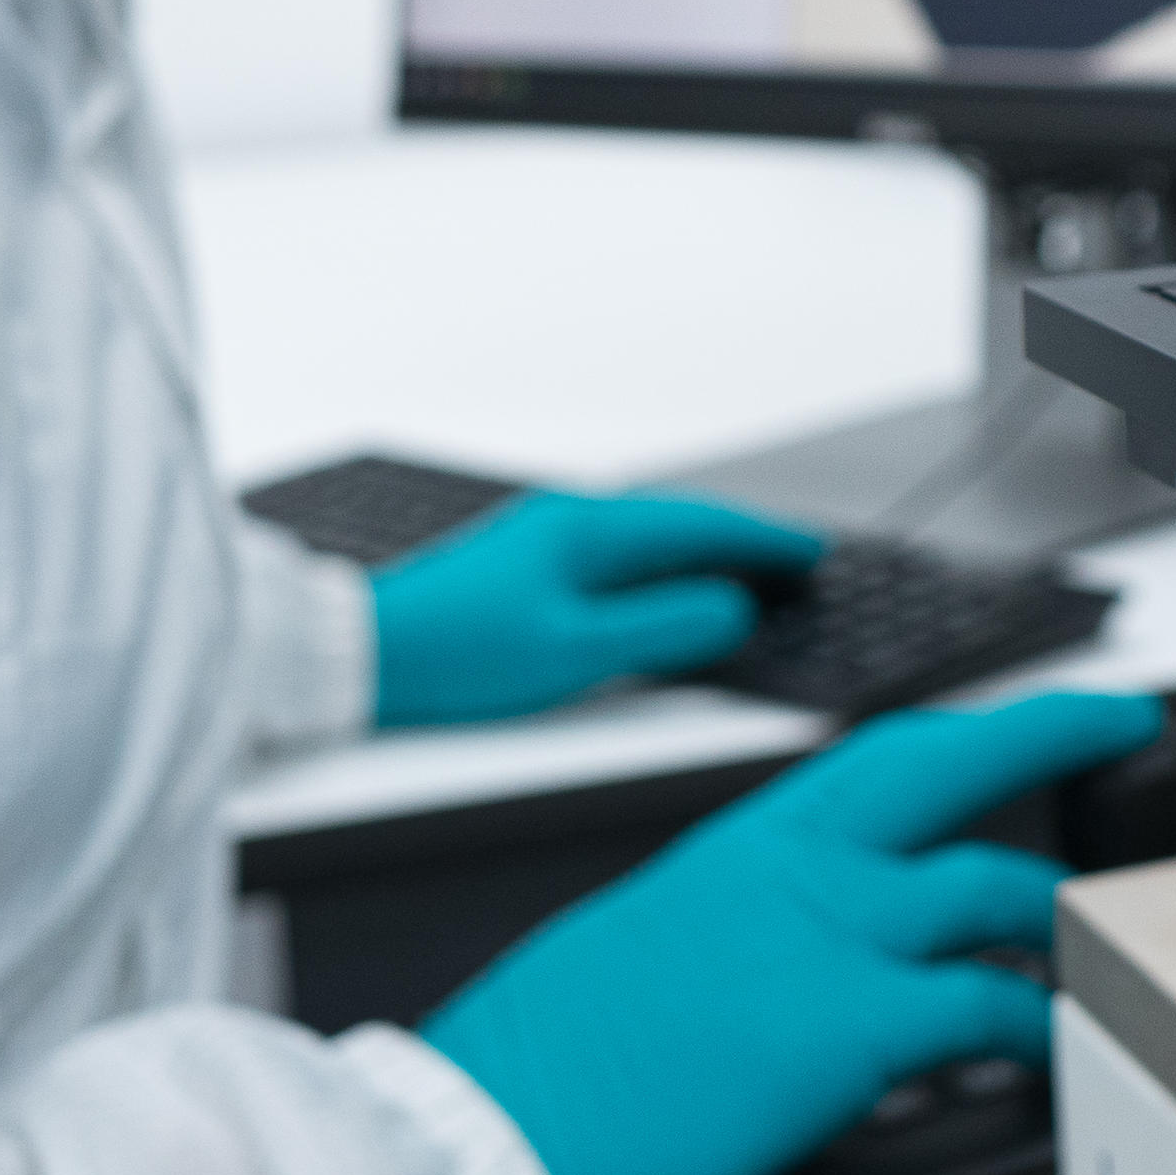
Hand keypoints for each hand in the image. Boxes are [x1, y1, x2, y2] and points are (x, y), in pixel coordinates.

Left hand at [368, 489, 824, 727]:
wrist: (363, 653)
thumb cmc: (459, 654)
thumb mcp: (577, 651)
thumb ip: (664, 628)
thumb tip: (731, 608)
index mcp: (591, 532)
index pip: (702, 525)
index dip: (765, 540)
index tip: (813, 552)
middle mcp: (571, 520)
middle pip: (679, 521)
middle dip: (742, 537)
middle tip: (795, 558)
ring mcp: (545, 537)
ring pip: (648, 535)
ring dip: (702, 548)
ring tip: (744, 569)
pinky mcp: (526, 562)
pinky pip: (619, 550)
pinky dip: (661, 561)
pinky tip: (662, 584)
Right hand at [423, 689, 1167, 1174]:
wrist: (484, 1137)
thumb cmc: (531, 1071)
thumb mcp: (626, 955)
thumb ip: (718, 938)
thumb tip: (760, 969)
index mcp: (730, 851)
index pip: (866, 764)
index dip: (952, 740)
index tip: (1008, 730)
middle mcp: (785, 871)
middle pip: (946, 764)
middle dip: (1048, 733)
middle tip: (1119, 724)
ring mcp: (823, 939)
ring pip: (989, 885)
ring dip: (1057, 911)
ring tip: (1097, 936)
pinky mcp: (850, 1026)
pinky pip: (988, 1008)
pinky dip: (1038, 1023)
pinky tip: (1056, 1049)